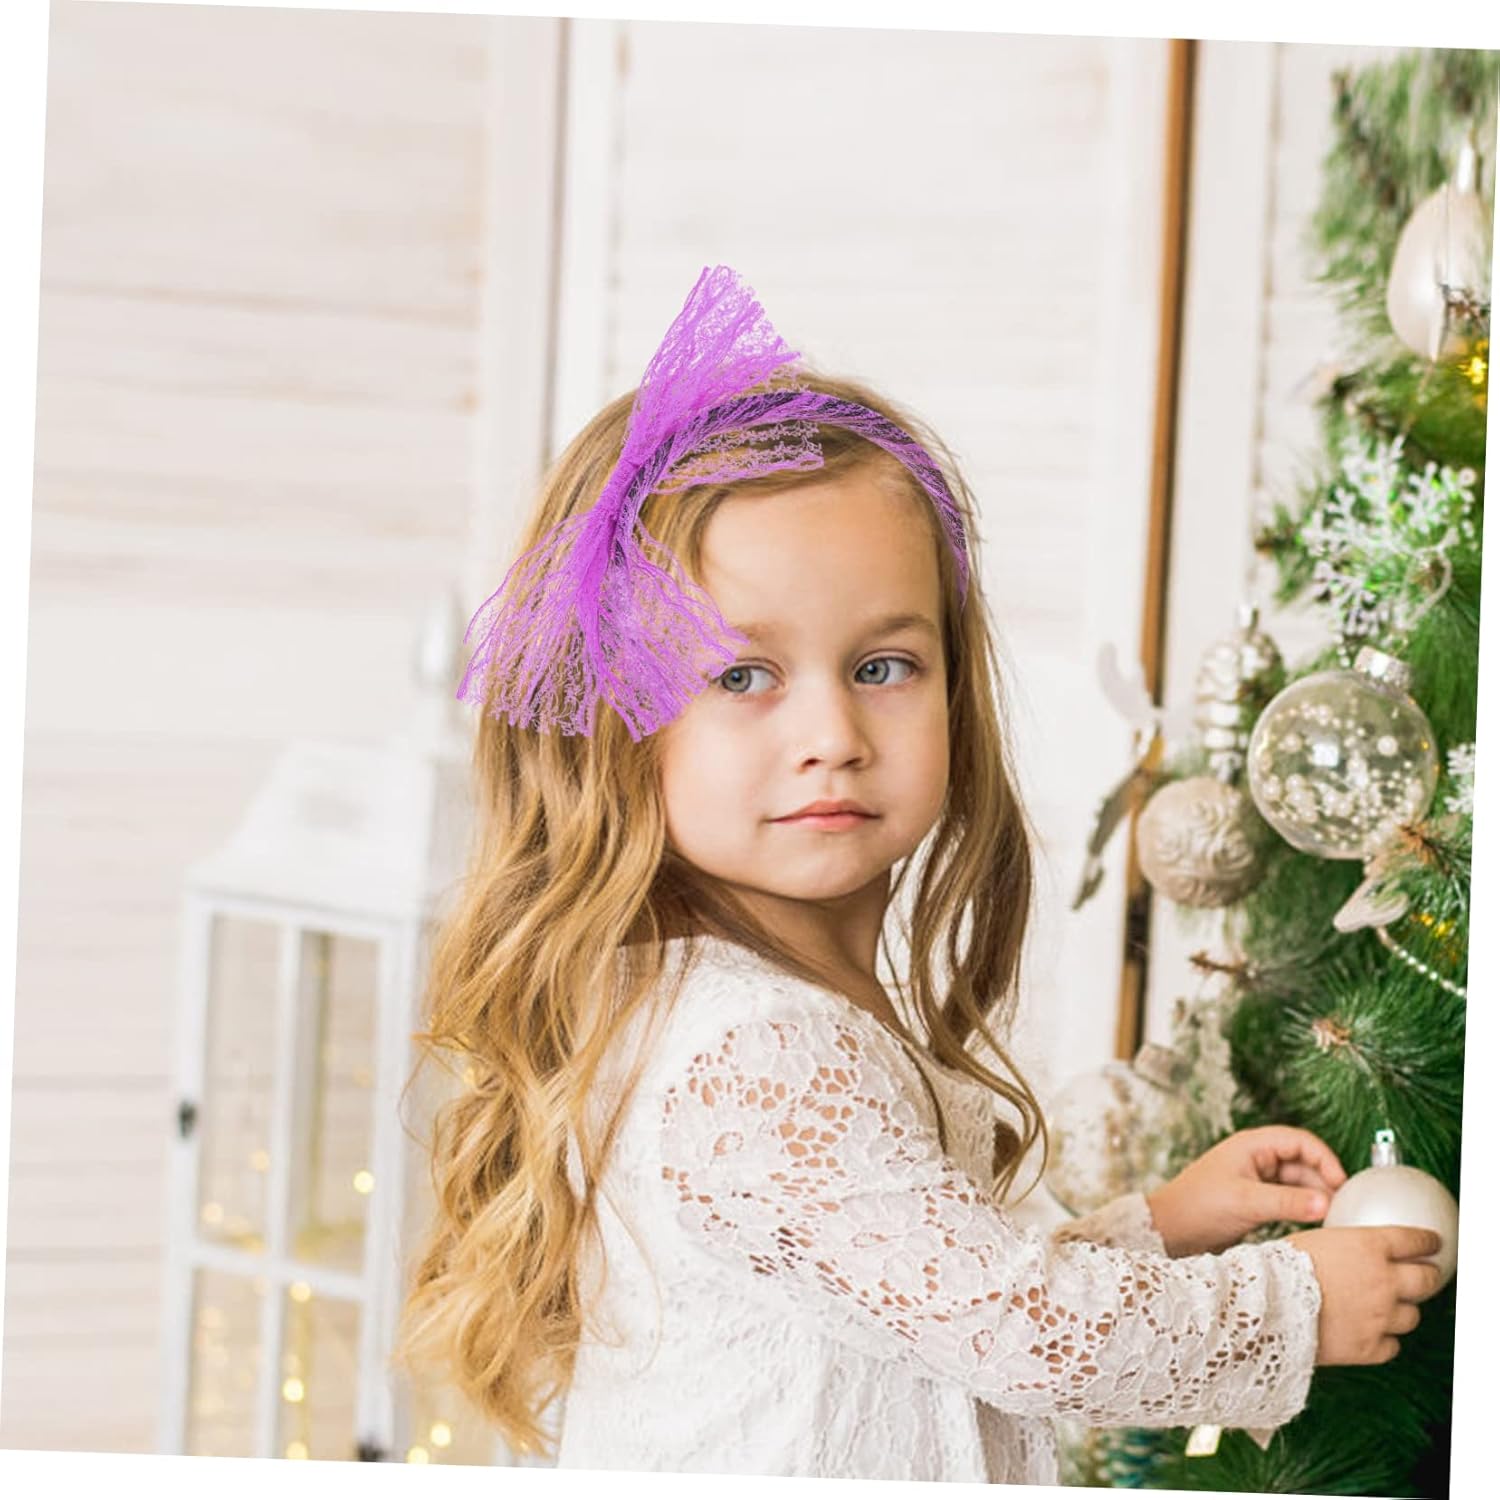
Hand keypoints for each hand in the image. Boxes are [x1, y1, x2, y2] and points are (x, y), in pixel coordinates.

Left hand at [1145, 1125, 1347, 1256]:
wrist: (1170, 1230)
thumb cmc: (1198, 1207)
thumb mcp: (1246, 1202)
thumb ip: (1287, 1202)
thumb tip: (1326, 1203)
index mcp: (1252, 1145)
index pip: (1301, 1141)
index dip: (1325, 1159)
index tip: (1342, 1183)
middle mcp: (1256, 1158)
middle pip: (1303, 1162)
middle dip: (1324, 1181)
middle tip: (1343, 1207)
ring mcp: (1257, 1179)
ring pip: (1298, 1183)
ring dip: (1315, 1197)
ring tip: (1334, 1218)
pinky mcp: (1256, 1200)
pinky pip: (1289, 1199)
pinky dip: (1303, 1208)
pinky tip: (1316, 1225)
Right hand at [1286, 1225, 1444, 1364]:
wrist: (1268, 1306)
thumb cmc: (1281, 1267)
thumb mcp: (1316, 1239)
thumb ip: (1346, 1245)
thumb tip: (1353, 1245)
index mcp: (1369, 1247)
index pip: (1414, 1240)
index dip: (1428, 1241)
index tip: (1433, 1243)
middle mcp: (1384, 1281)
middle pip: (1427, 1280)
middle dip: (1429, 1276)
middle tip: (1425, 1275)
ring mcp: (1381, 1317)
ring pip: (1412, 1316)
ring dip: (1403, 1310)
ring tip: (1388, 1308)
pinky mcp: (1371, 1347)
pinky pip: (1392, 1346)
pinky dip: (1385, 1339)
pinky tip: (1371, 1332)